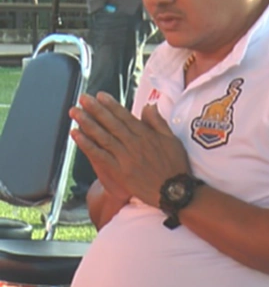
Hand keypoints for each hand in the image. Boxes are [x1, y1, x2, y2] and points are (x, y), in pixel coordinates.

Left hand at [69, 93, 189, 208]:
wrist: (173, 191)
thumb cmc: (175, 165)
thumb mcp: (172, 140)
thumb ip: (158, 122)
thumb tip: (149, 106)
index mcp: (146, 135)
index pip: (125, 116)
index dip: (111, 105)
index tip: (100, 96)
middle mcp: (133, 143)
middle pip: (111, 123)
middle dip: (95, 109)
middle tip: (83, 99)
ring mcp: (125, 157)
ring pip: (103, 136)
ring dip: (87, 123)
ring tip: (75, 112)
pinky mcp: (118, 170)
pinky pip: (99, 155)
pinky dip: (87, 144)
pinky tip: (77, 135)